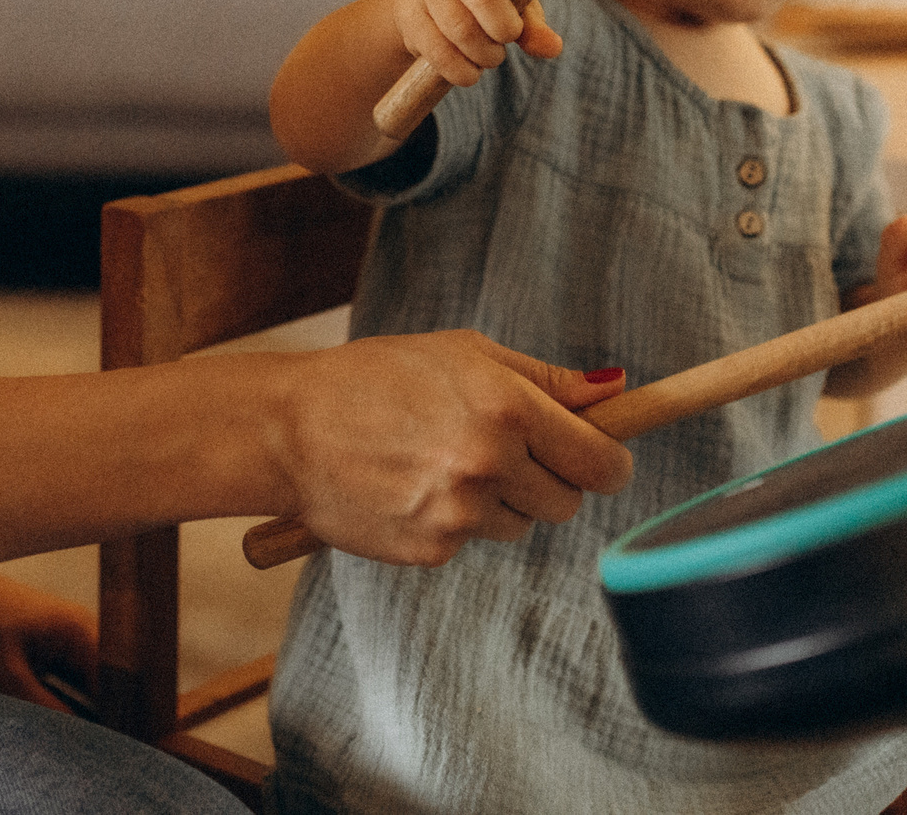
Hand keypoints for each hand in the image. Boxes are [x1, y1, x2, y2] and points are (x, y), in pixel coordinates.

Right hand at [272, 330, 632, 566]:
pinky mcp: (432, 551)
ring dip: (501, 500)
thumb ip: (546, 379)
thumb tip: (617, 390)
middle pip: (568, 502)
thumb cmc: (377, 378)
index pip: (601, 462)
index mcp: (507, 407)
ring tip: (444, 462)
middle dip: (550, 480)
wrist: (289, 430)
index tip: (602, 459)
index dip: (609, 462)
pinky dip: (455, 521)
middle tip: (505, 450)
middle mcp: (490, 464)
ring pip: (521, 525)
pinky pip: (472, 541)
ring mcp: (460, 514)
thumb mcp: (464, 354)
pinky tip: (414, 486)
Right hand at [393, 0, 563, 85]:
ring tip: (489, 56)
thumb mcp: (512, 6)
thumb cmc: (481, 0)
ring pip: (461, 30)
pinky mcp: (408, 14)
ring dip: (484, 55)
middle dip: (504, 30)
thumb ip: (533, 25)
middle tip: (507, 38)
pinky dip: (463, 71)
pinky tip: (469, 70)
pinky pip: (440, 53)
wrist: (421, 9)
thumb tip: (552, 48)